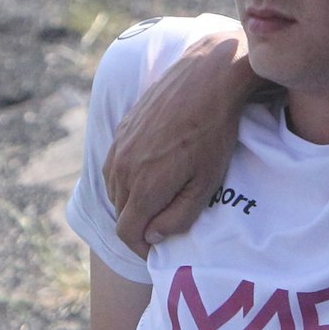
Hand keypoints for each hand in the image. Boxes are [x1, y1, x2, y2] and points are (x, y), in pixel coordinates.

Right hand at [103, 30, 258, 254]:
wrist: (205, 79)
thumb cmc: (213, 134)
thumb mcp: (205, 184)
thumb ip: (177, 217)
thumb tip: (152, 236)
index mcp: (142, 187)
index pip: (127, 233)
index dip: (142, 249)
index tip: (159, 251)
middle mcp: (121, 169)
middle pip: (120, 214)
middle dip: (139, 226)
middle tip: (163, 226)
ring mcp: (118, 147)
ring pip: (115, 190)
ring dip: (132, 203)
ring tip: (159, 201)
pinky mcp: (121, 130)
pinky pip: (116, 166)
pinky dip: (128, 179)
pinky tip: (151, 173)